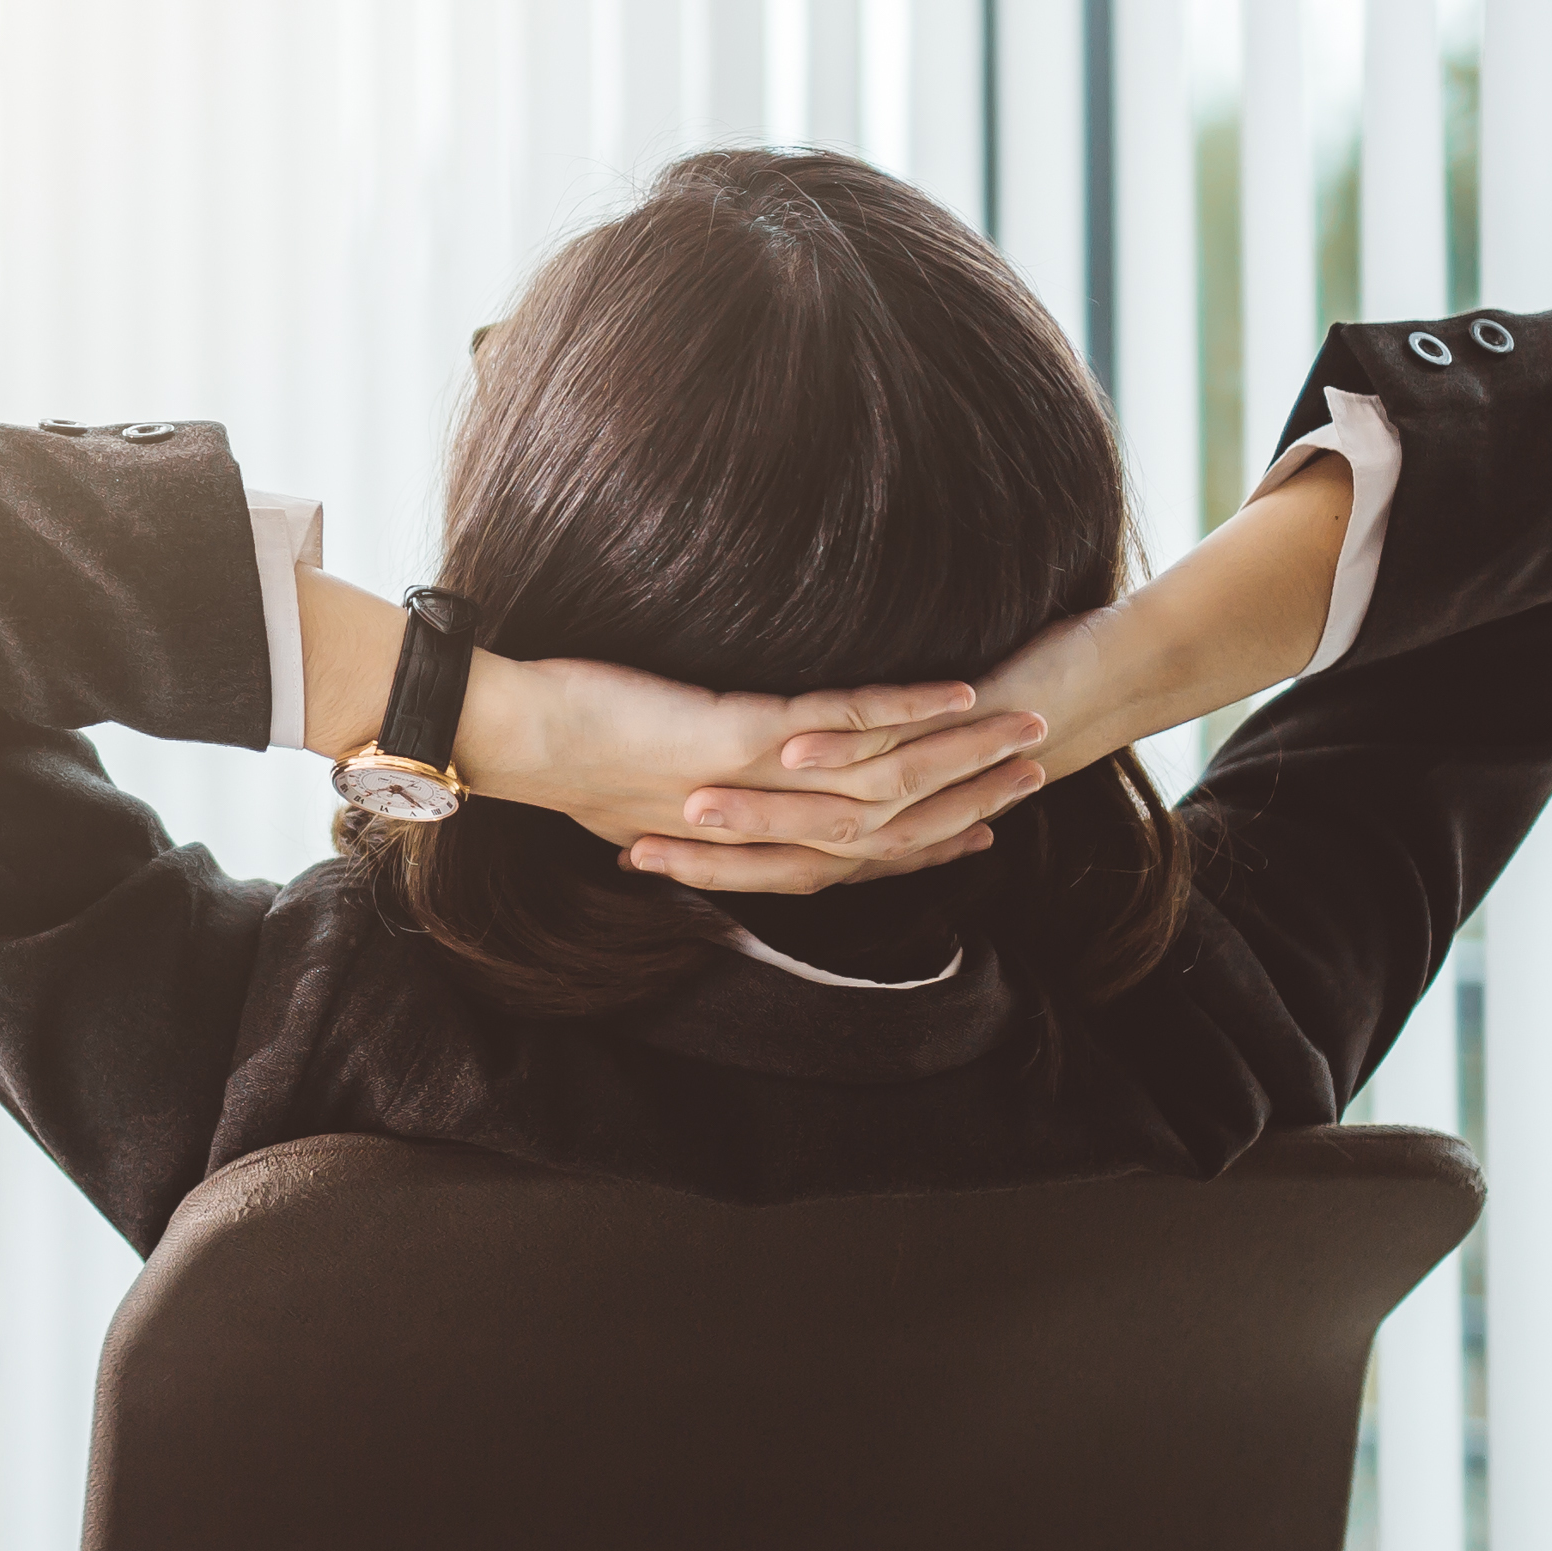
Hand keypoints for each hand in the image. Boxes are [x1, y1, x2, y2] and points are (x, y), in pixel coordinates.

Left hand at [462, 653, 1048, 880]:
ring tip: (1030, 729)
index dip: (923, 848)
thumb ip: (700, 799)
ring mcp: (758, 784)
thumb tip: (716, 791)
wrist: (512, 734)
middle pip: (889, 825)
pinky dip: (906, 708)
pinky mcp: (743, 735)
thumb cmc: (569, 751)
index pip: (853, 858)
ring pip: (885, 776)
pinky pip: (843, 720)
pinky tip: (961, 692)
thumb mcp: (647, 790)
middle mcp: (762, 825)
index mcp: (744, 844)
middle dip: (969, 798)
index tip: (983, 832)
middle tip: (1039, 774)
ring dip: (963, 751)